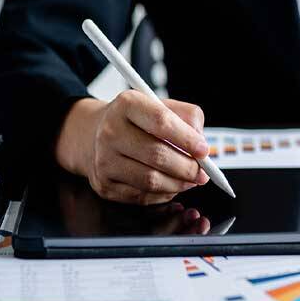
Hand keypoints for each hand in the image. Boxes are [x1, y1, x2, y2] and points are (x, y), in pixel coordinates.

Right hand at [56, 92, 210, 204]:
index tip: (204, 150)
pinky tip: (171, 185)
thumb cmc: (138, 121)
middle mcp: (111, 131)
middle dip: (188, 167)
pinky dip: (164, 194)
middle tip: (204, 172)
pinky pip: (142, 196)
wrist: (95, 134)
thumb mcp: (162, 105)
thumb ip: (188, 117)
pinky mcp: (104, 185)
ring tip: (191, 180)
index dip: (187, 139)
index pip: (161, 122)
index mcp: (127, 104)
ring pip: (151, 180)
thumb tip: (201, 144)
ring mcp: (104, 160)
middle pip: (157, 155)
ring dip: (179, 184)